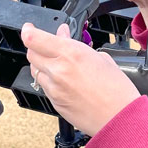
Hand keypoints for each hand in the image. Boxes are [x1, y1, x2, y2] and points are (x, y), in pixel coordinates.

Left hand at [21, 22, 139, 135]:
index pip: (34, 39)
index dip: (28, 31)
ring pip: (35, 71)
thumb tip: (63, 35)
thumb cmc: (117, 90)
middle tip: (46, 45)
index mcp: (71, 53)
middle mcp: (58, 70)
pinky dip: (48, 80)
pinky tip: (63, 80)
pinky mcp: (54, 102)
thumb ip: (77, 45)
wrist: (120, 119)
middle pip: (31, 53)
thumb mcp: (101, 59)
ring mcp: (54, 88)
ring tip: (57, 63)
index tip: (29, 28)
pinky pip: (44, 86)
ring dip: (42, 64)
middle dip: (36, 47)